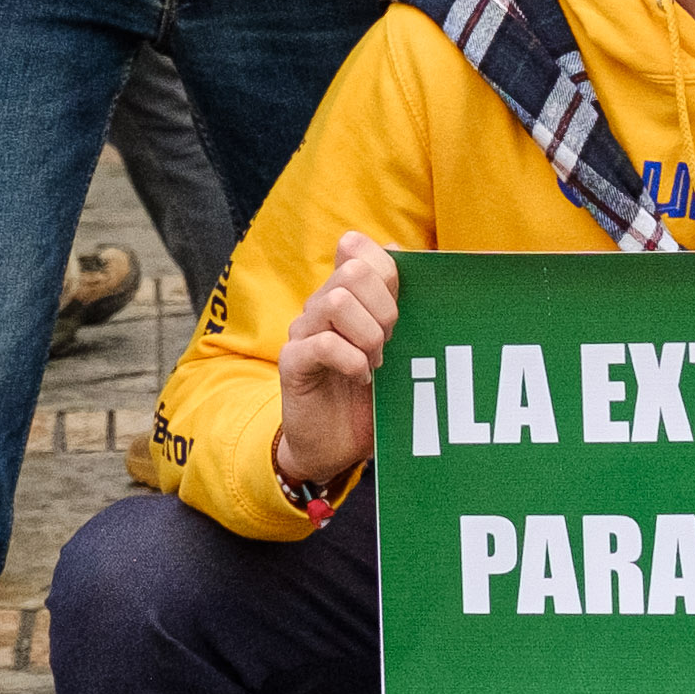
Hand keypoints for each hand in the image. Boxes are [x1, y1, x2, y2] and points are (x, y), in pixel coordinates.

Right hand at [268, 231, 396, 490]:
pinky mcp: (293, 363)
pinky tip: (361, 378)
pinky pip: (322, 344)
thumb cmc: (369, 395)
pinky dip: (351, 361)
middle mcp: (320, 306)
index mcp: (345, 294)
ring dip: (368, 335)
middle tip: (390, 341)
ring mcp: (303, 332)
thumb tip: (401, 251)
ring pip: (337, 302)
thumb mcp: (395, 349)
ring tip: (376, 362)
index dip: (386, 270)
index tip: (399, 307)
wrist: (334, 446)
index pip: (355, 248)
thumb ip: (400, 304)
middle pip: (352, 270)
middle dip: (384, 307)